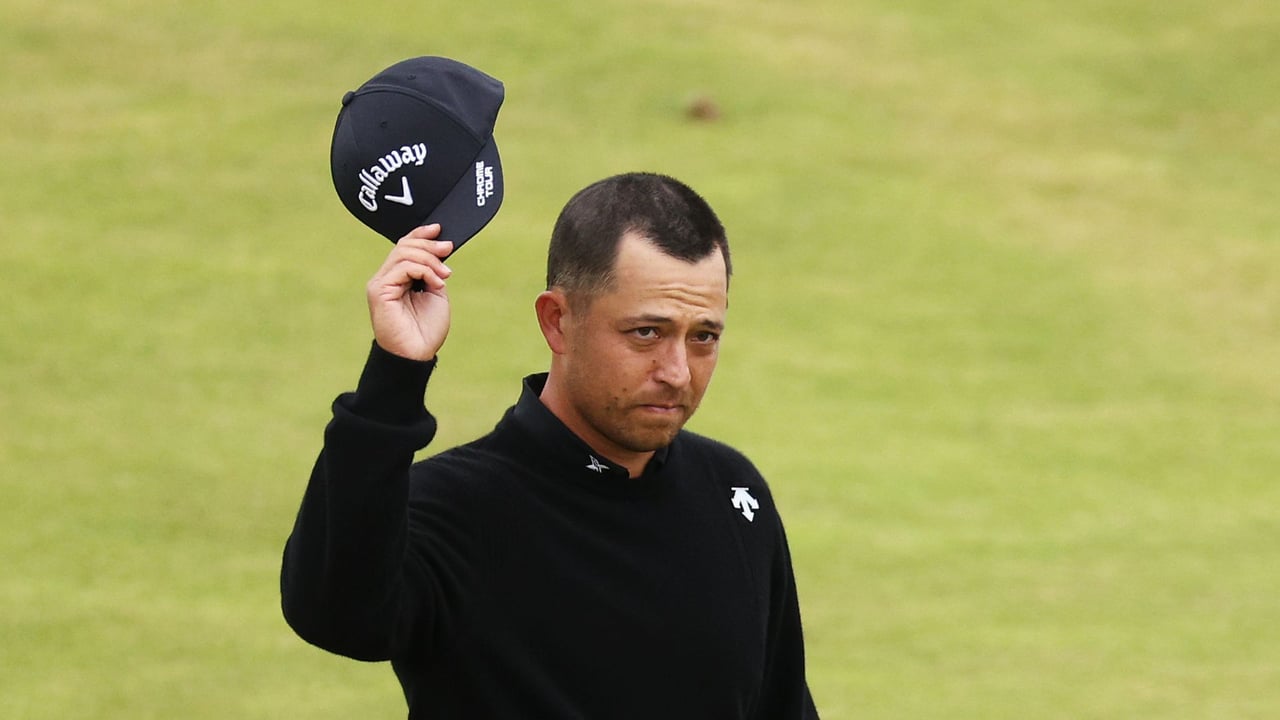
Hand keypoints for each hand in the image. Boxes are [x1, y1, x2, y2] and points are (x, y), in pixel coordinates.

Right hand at [366, 224, 453, 360]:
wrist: (417, 354)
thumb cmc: (426, 330)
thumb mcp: (436, 293)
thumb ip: (433, 272)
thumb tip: (439, 249)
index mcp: (397, 278)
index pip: (404, 247)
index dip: (421, 234)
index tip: (441, 229)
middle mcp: (385, 278)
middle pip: (404, 246)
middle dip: (430, 245)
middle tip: (448, 250)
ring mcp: (380, 283)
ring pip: (404, 253)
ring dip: (430, 260)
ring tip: (445, 275)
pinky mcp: (379, 290)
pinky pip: (403, 267)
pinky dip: (424, 270)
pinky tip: (436, 284)